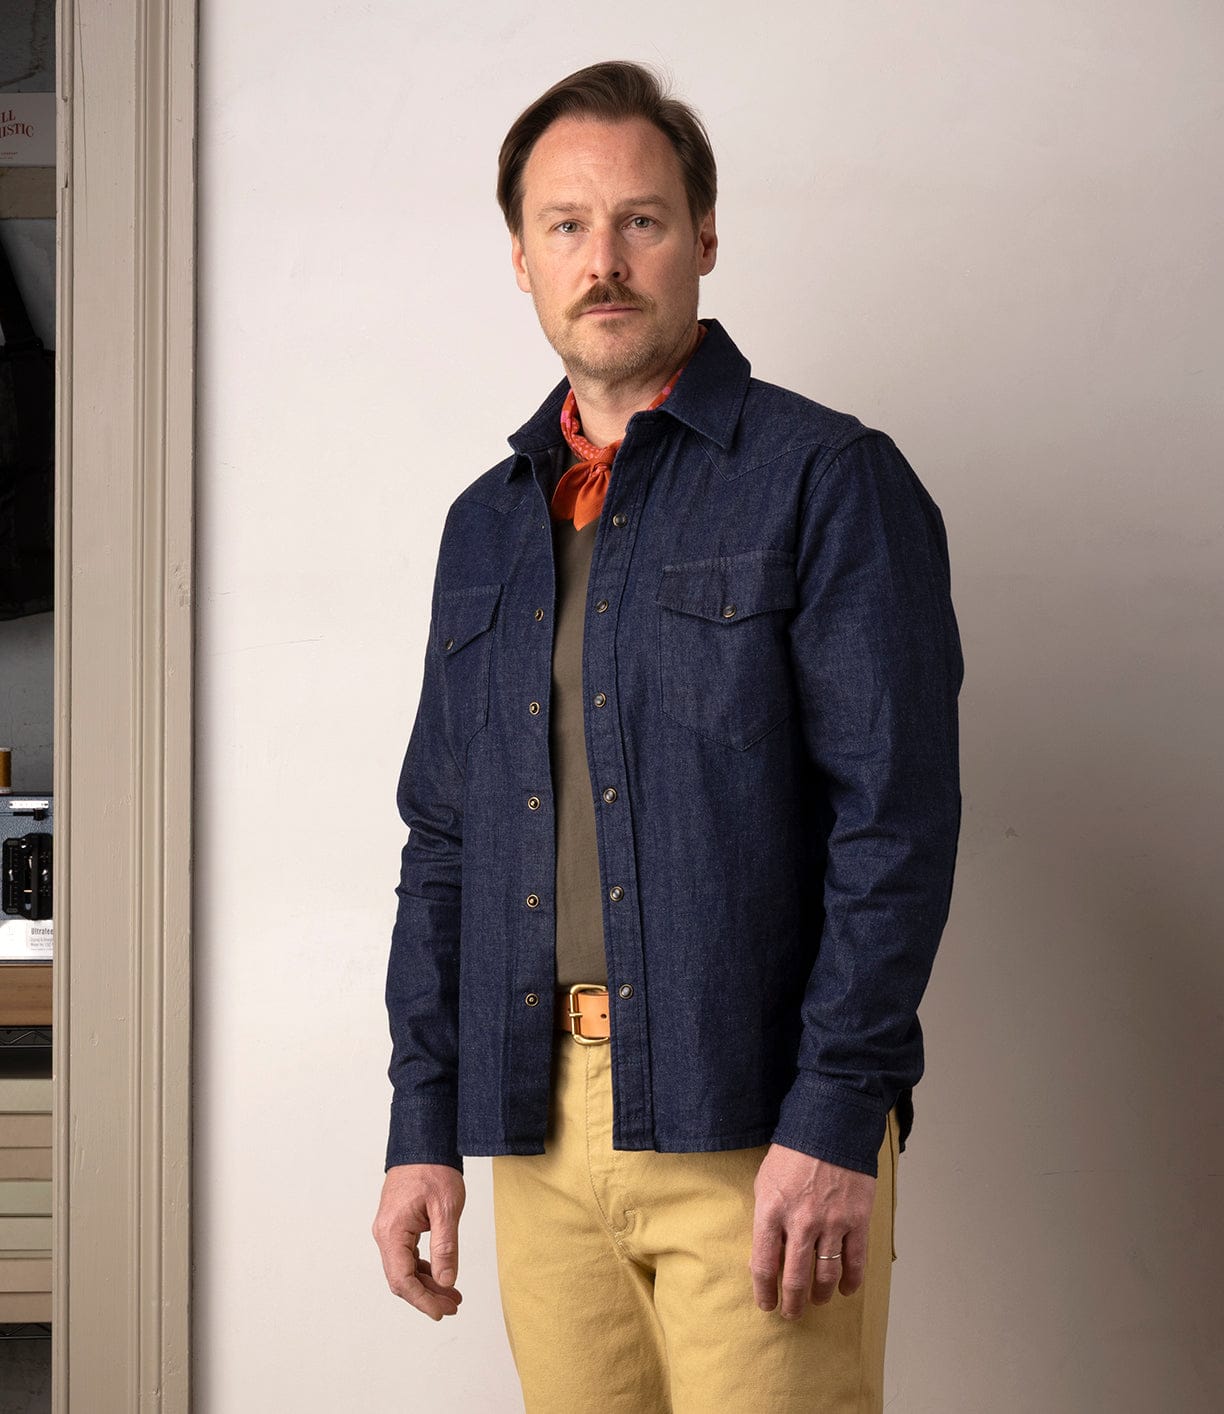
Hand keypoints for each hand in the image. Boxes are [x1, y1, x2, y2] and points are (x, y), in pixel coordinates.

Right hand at [372, 1163, 465, 1319]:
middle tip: (453, 1306)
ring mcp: (389, 1230)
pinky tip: (443, 1275)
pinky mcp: (397, 1225)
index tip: (441, 1312)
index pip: (402, 1279)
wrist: (423, 1143)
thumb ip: (445, 1247)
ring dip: (427, 1284)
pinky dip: (424, 1269)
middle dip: (427, 1296)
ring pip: (405, 1269)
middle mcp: (385, 1234)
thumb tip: (446, 1281)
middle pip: (401, 1278)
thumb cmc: (434, 1170)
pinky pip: (407, 1256)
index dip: (422, 1300)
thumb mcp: (446, 1208)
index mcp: (393, 1231)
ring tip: (453, 1296)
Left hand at [750, 1143, 875, 1317]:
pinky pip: (855, 1261)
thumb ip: (764, 1220)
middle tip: (791, 1313)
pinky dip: (851, 1281)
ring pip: (826, 1276)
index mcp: (771, 1211)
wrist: (829, 1127)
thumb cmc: (792, 1154)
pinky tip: (845, 1290)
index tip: (767, 1304)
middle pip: (795, 1279)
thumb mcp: (764, 1182)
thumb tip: (763, 1258)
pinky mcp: (856, 1219)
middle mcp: (801, 1222)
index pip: (763, 1265)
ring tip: (815, 1301)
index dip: (764, 1292)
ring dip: (819, 1295)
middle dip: (792, 1303)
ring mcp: (831, 1222)